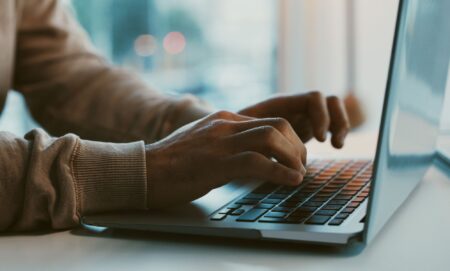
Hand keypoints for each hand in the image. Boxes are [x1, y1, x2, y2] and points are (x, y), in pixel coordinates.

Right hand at [145, 111, 306, 207]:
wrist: (143, 170)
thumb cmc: (172, 162)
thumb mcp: (204, 142)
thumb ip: (226, 141)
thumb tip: (250, 153)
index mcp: (224, 119)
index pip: (270, 120)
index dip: (290, 138)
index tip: (295, 156)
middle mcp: (225, 125)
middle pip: (278, 124)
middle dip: (297, 146)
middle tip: (301, 165)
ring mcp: (220, 143)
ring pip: (272, 138)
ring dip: (293, 157)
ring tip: (299, 174)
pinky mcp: (216, 163)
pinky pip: (258, 162)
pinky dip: (281, 172)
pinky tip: (291, 181)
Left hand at [238, 91, 350, 147]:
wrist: (227, 136)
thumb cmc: (230, 134)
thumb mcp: (242, 133)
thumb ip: (256, 135)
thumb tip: (267, 148)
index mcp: (281, 104)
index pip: (314, 98)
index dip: (321, 116)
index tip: (320, 139)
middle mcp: (294, 106)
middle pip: (328, 100)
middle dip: (336, 120)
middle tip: (331, 143)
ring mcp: (301, 115)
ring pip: (332, 109)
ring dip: (341, 124)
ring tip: (336, 145)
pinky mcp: (304, 127)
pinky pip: (329, 122)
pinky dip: (336, 131)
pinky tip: (333, 146)